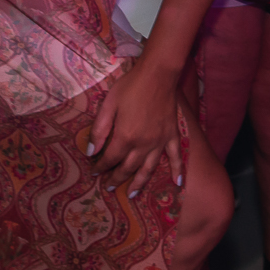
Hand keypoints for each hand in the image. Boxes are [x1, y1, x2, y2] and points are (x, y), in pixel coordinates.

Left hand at [89, 57, 184, 198]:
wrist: (157, 74)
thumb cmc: (130, 87)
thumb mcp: (108, 105)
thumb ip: (99, 129)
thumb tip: (91, 151)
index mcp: (125, 137)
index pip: (109, 158)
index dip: (100, 167)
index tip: (94, 172)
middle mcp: (143, 144)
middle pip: (127, 167)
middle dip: (116, 178)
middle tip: (108, 186)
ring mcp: (159, 141)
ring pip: (148, 168)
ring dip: (139, 183)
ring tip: (132, 194)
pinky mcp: (172, 135)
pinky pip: (175, 157)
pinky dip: (178, 171)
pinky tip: (177, 184)